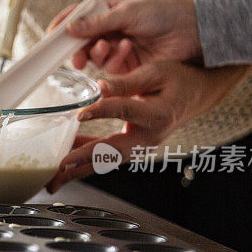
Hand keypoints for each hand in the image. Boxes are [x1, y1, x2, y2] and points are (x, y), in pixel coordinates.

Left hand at [46, 60, 248, 191]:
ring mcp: (139, 146)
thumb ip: (127, 82)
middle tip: (58, 168)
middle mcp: (147, 138)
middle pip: (110, 152)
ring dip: (78, 170)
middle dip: (81, 161)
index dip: (102, 111)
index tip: (80, 114)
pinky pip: (105, 157)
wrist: (198, 96)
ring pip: (104, 161)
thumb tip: (100, 86)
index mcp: (157, 115)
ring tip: (53, 179)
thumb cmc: (178, 81)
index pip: (124, 111)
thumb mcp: (156, 72)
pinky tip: (63, 162)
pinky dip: (84, 162)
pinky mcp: (131, 148)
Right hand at [48, 0, 202, 73]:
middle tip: (75, 57)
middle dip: (77, 49)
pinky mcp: (128, 67)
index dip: (63, 25)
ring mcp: (118, 49)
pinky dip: (115, 60)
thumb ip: (97, 22)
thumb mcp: (128, 12)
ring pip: (94, 57)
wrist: (192, 32)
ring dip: (99, 53)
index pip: (78, 17)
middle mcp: (110, 31)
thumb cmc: (163, 13)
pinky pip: (110, 67)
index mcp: (108, 12)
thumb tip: (69, 28)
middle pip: (82, 42)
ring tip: (110, 46)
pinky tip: (127, 49)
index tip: (52, 35)